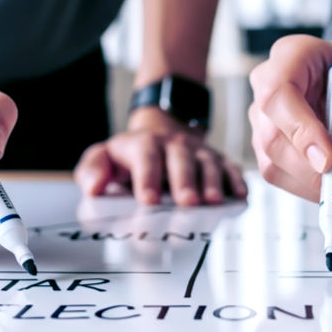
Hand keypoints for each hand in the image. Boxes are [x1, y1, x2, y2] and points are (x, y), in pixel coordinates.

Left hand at [74, 107, 246, 206]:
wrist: (162, 129)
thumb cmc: (129, 155)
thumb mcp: (103, 156)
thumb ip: (92, 169)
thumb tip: (94, 188)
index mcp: (143, 144)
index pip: (145, 157)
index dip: (147, 177)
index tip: (148, 200)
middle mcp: (174, 145)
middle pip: (180, 159)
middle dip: (184, 181)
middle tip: (186, 202)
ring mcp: (198, 151)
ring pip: (207, 163)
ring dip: (211, 182)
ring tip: (212, 202)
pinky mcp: (217, 159)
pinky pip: (229, 167)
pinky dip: (236, 180)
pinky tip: (240, 195)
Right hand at [247, 35, 331, 206]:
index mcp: (294, 54)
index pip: (278, 93)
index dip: (298, 129)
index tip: (328, 160)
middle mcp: (269, 82)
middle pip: (272, 135)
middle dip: (310, 170)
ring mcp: (264, 115)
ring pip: (273, 161)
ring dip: (314, 185)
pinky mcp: (269, 143)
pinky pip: (281, 175)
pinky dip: (312, 189)